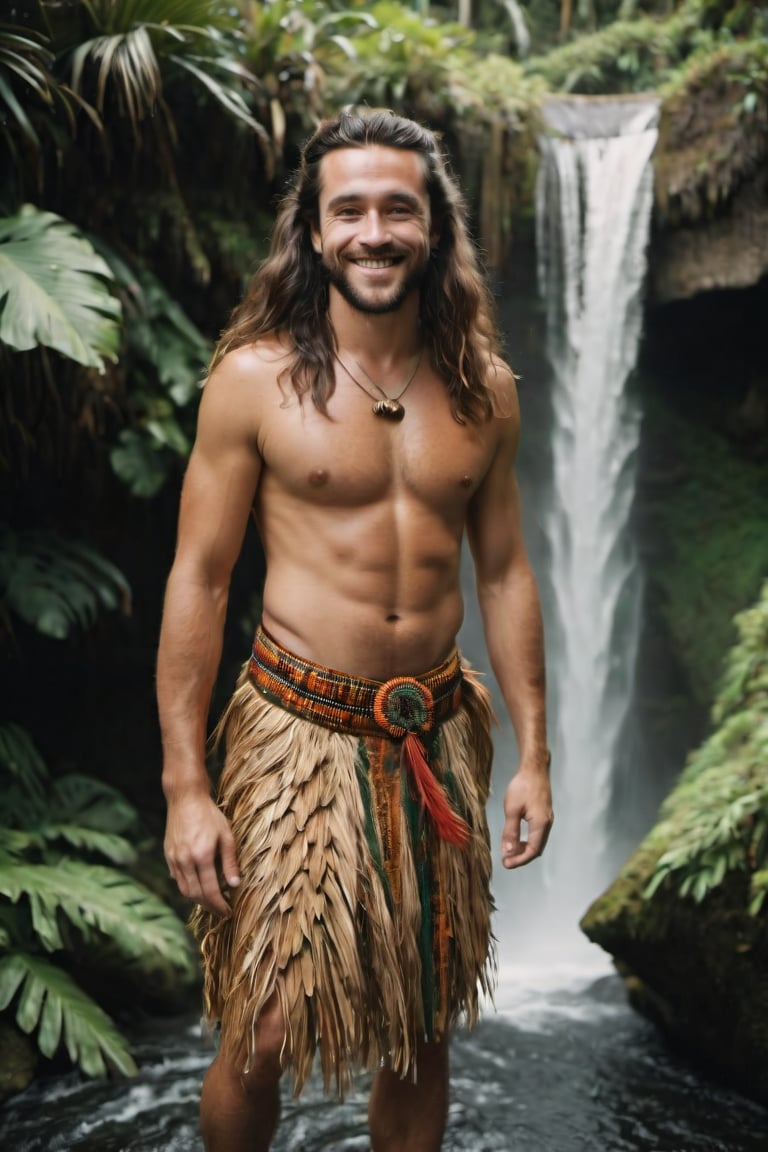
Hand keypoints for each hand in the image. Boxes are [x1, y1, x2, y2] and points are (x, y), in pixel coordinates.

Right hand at [164, 791, 239, 915]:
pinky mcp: (168, 855)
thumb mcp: (226, 836)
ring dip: (198, 900)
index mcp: (202, 856)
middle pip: (196, 895)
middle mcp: (185, 860)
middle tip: (221, 912)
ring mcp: (174, 859)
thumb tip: (235, 885)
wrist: (185, 798)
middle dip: (209, 906)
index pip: (210, 891)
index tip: (228, 912)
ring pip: (184, 889)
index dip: (219, 905)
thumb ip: (230, 862)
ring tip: (211, 902)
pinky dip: (188, 887)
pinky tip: (198, 886)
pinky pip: (177, 879)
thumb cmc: (210, 815)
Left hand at [501, 762, 552, 869]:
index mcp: (541, 824)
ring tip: (509, 851)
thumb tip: (508, 851)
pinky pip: (537, 834)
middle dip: (521, 857)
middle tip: (506, 860)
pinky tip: (517, 838)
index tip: (506, 864)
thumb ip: (510, 831)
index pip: (532, 850)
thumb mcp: (512, 809)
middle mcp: (547, 824)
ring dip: (524, 849)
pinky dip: (527, 840)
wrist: (535, 768)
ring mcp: (547, 819)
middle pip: (536, 848)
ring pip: (537, 841)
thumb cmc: (523, 786)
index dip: (519, 860)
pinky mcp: (544, 814)